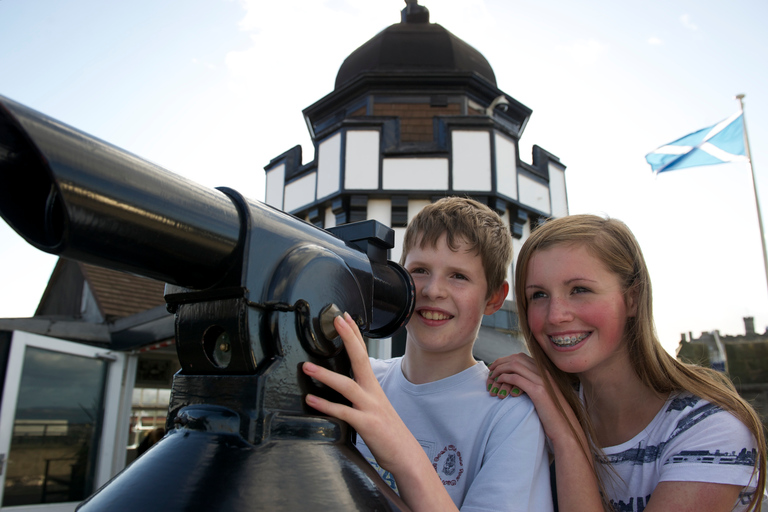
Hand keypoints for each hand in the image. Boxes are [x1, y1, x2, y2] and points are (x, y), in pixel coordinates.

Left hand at [302, 313, 423, 472]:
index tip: (345, 318)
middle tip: (336, 321)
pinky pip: (343, 412)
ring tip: (306, 366)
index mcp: (374, 388)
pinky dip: (326, 405)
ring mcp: (370, 408)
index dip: (355, 335)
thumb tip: (346, 388)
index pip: (364, 354)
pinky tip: (311, 400)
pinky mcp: (367, 425)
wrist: (407, 455)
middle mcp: (373, 393)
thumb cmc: (388, 433)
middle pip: (361, 360)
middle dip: (349, 338)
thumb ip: (361, 396)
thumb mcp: (376, 408)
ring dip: (325, 375)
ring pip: (347, 386)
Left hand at [487, 354, 581, 450]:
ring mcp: (542, 381)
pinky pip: (516, 378)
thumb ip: (533, 385)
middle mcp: (544, 373)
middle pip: (516, 358)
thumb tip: (517, 381)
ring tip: (492, 377)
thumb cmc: (552, 415)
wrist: (565, 429)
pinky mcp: (538, 391)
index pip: (522, 357)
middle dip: (500, 362)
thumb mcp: (544, 396)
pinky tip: (499, 383)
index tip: (496, 366)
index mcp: (545, 372)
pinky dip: (505, 378)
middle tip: (490, 370)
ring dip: (500, 370)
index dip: (506, 359)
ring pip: (515, 366)